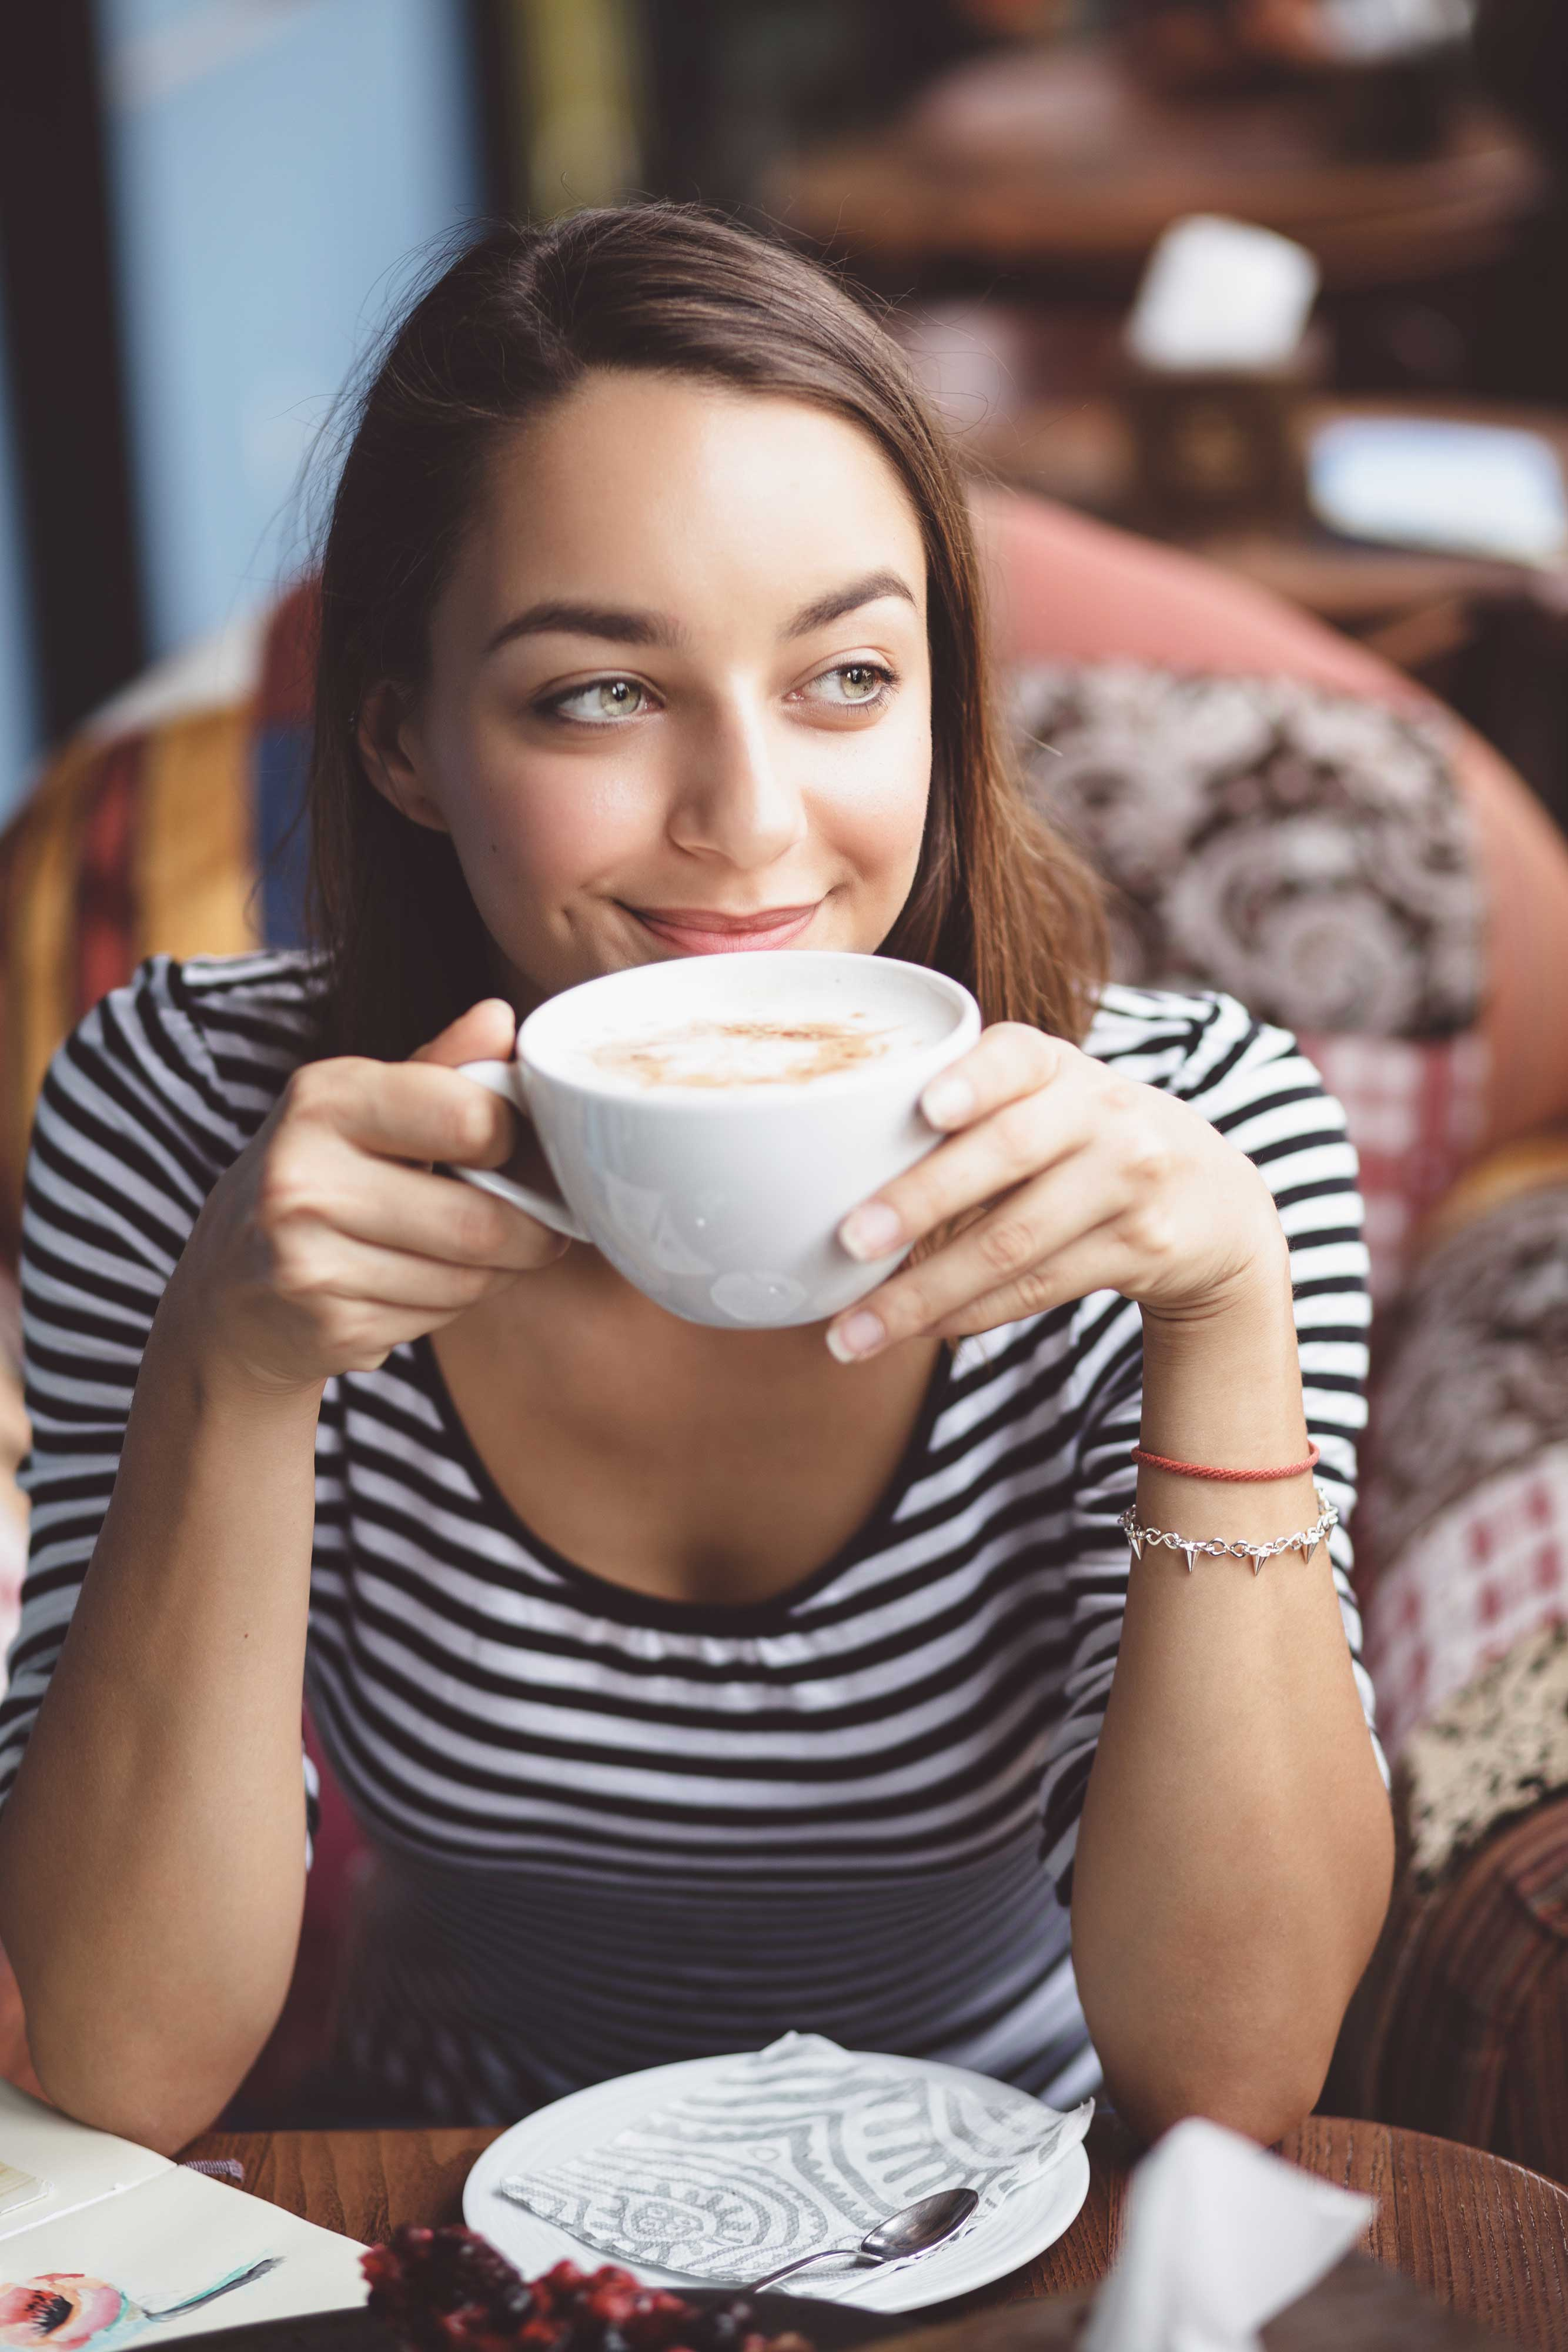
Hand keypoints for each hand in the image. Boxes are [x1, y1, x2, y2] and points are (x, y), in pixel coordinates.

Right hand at [165, 1000, 568, 1396]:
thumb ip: (439, 1065)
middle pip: (480, 1220)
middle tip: (542, 1223)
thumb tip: (499, 1016)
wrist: (229, 1289)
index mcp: (323, 1099)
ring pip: (468, 1277)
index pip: (470, 1119)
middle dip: (532, 1229)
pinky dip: (454, 1304)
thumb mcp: (363, 1105)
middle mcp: (302, 1177)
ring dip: (497, 1271)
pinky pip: (440, 1317)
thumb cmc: (319, 1177)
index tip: (515, 1150)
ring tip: (482, 1252)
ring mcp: (308, 1260)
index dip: (514, 1140)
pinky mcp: (329, 1327)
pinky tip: (429, 1283)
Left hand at [826, 1023, 1285, 1361]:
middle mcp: (1101, 1112)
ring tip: (852, 1332)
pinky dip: (968, 1313)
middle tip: (849, 1240)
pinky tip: (917, 1331)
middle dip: (921, 1200)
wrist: (1208, 1197)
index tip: (926, 1108)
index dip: (971, 1080)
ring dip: (925, 1293)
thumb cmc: (1078, 1139)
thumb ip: (961, 1116)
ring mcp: (1128, 1180)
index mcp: (1055, 1064)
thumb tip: (825, 1171)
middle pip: (1007, 1155)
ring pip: (1013, 1242)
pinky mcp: (1141, 1247)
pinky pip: (1037, 1288)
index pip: (1013, 1058)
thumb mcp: (1042, 1101)